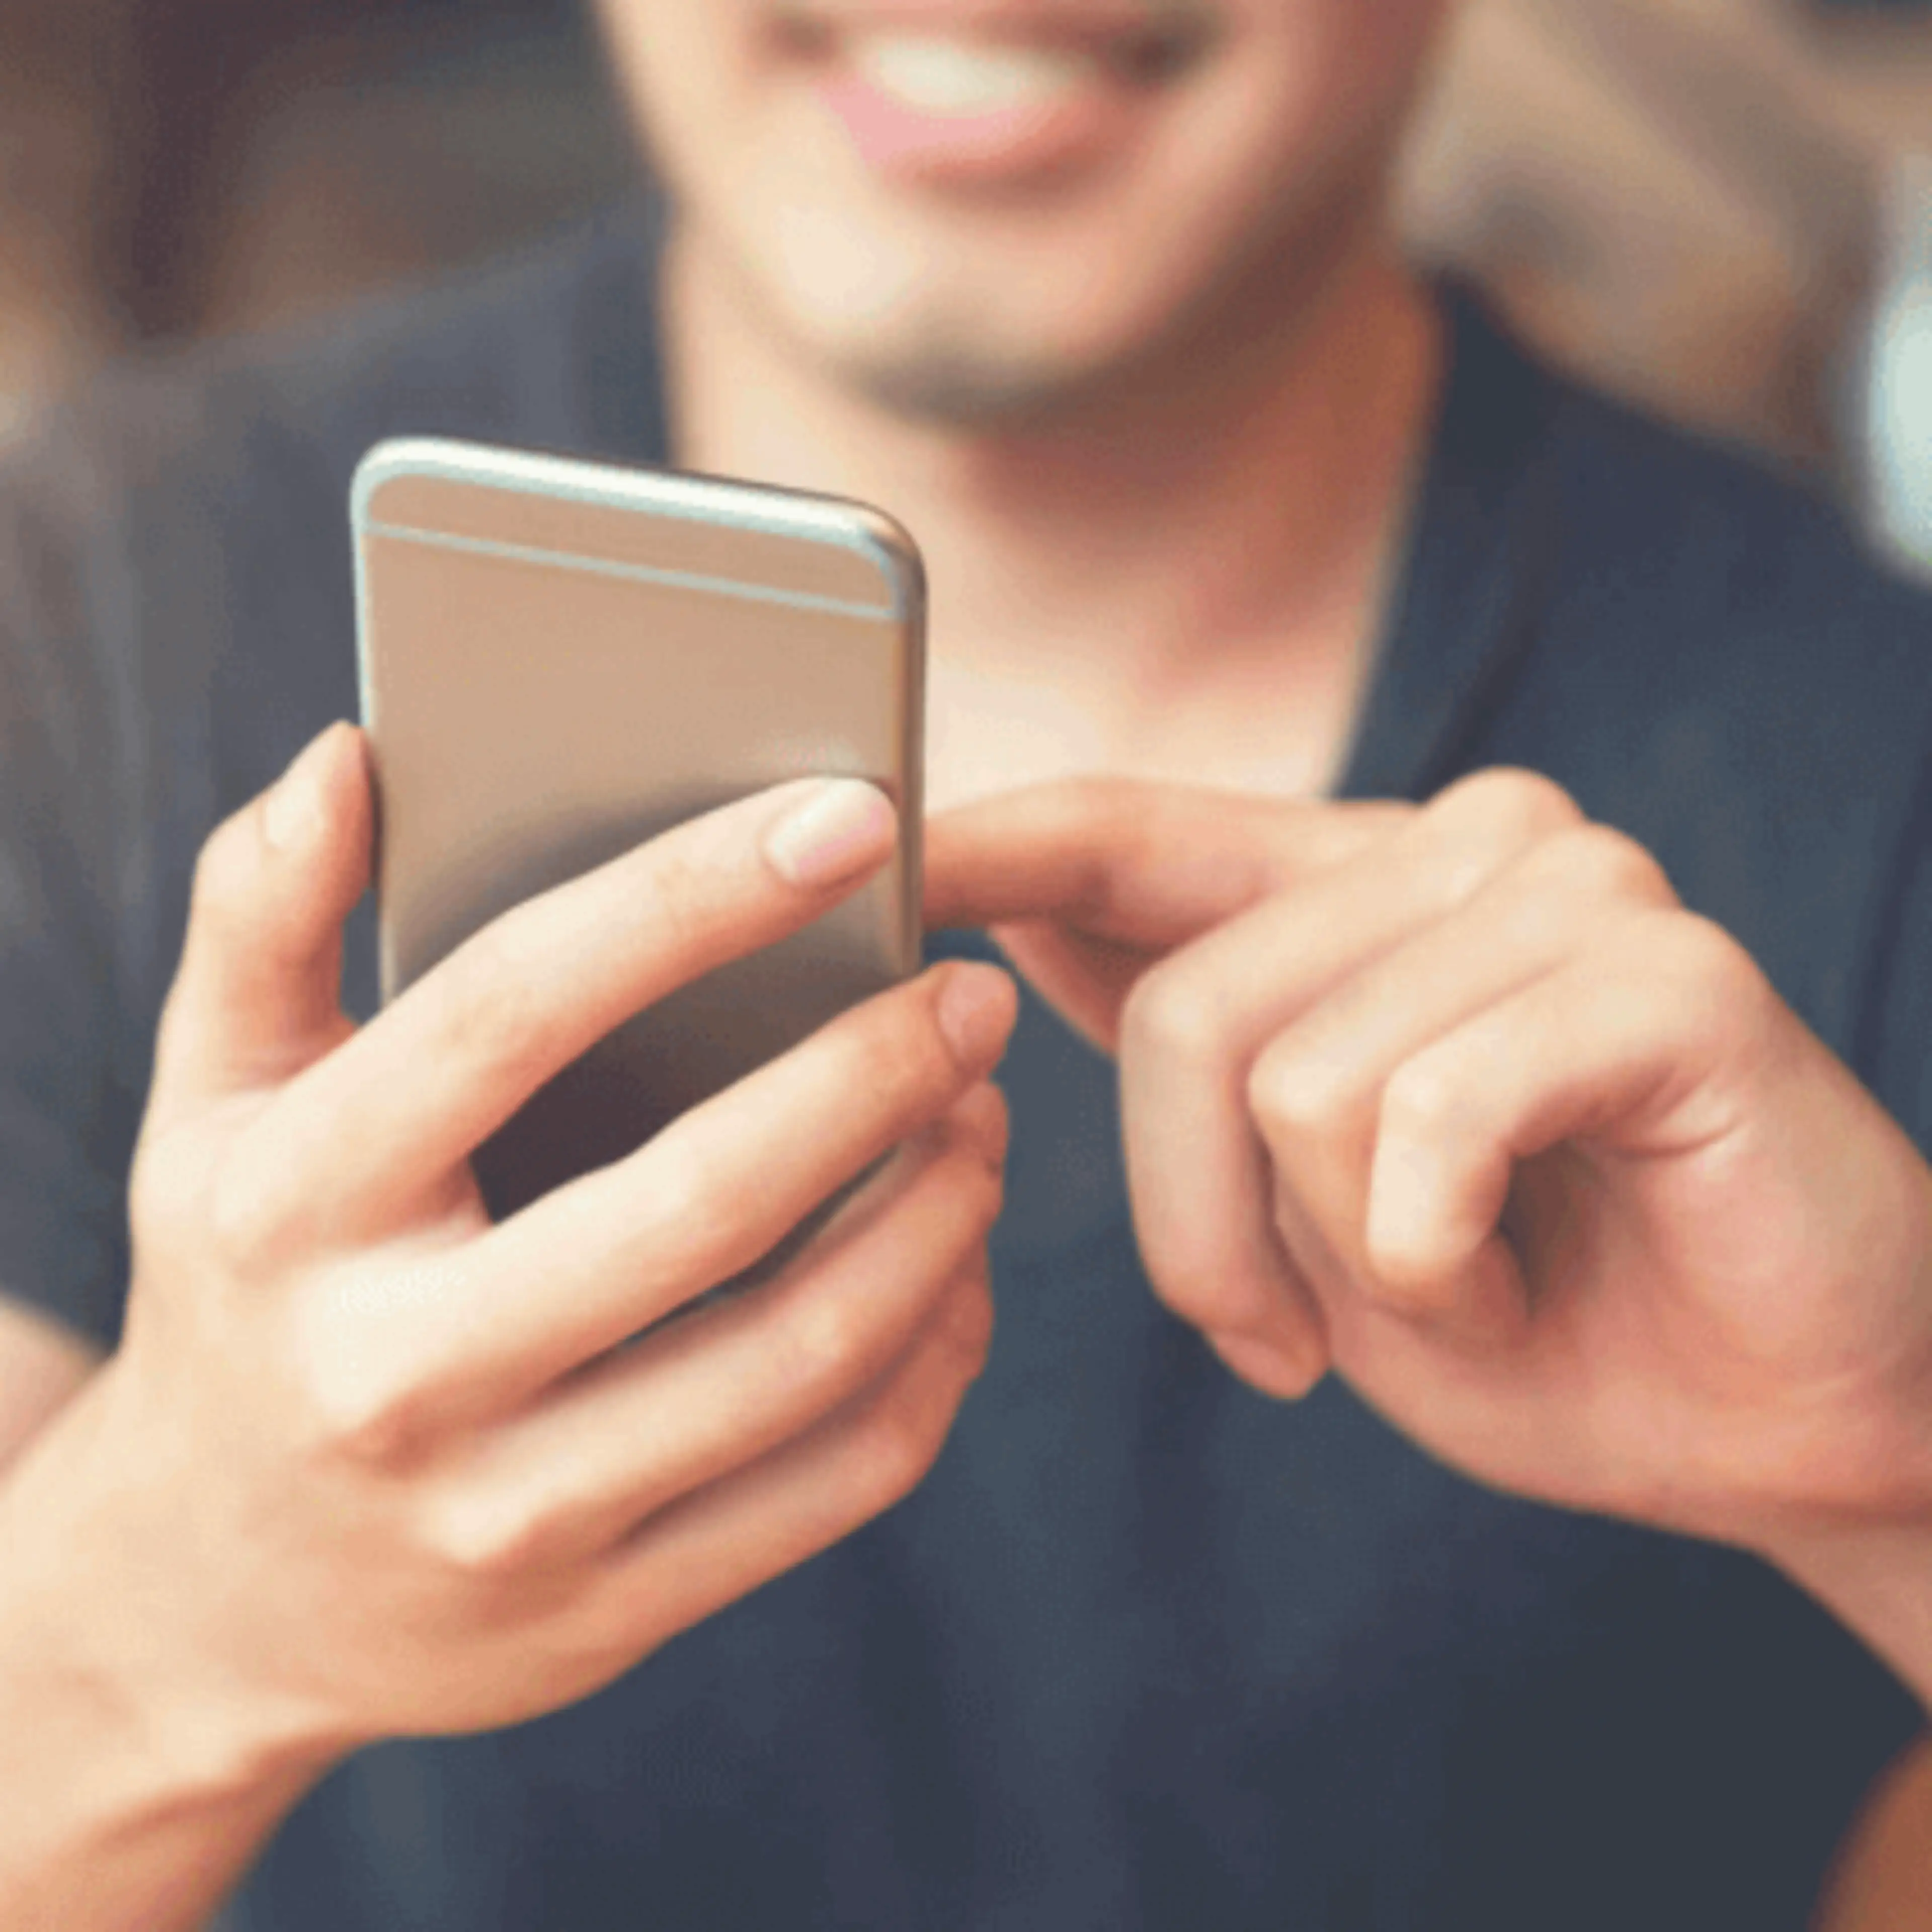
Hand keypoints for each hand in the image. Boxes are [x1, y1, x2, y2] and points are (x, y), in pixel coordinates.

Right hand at [5, 725, 1014, 1785]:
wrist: (210, 1597)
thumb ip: (263, 918)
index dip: (694, 896)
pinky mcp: (608, 1615)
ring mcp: (511, 1517)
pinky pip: (830, 1484)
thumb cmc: (245, 1289)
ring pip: (799, 1356)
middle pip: (700, 1202)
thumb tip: (348, 756)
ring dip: (935, 1219)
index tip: (852, 815)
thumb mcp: (213, 1101)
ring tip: (981, 1116)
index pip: (516, 1011)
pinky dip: (931, 1360)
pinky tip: (956, 1266)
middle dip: (876, 1075)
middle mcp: (396, 1374)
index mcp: (297, 1209)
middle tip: (972, 998)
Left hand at [927, 771, 1931, 1553]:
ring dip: (1344, 1261)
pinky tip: (1517, 1282)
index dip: (990, 843)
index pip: (1127, 828)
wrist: (1769, 1419)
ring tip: (1452, 1288)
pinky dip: (1437, 1266)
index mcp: (1350, 886)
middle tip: (1291, 1335)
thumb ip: (1185, 1057)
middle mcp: (1454, 843)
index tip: (873, 859)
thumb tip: (1012, 929)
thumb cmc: (1521, 1311)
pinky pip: (1425, 1119)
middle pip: (1186, 1007)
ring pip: (1293, 1076)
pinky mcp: (1664, 969)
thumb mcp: (1296, 1201)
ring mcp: (1567, 885)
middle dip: (1202, 1228)